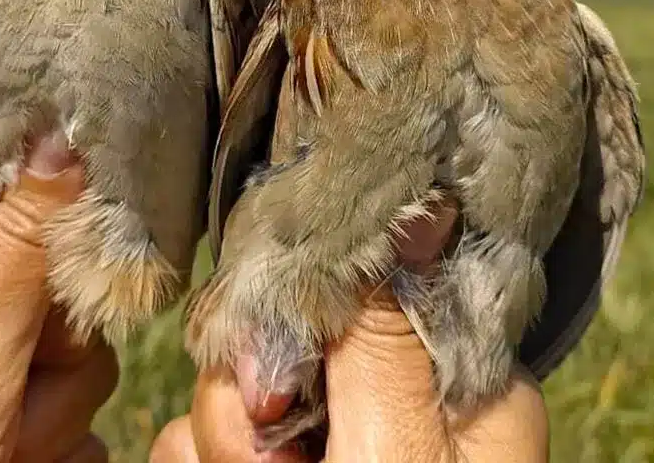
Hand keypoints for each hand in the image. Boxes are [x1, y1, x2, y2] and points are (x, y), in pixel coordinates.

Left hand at [0, 133, 115, 462]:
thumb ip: (25, 249)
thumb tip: (66, 136)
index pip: (15, 180)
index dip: (60, 230)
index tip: (69, 293)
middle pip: (53, 273)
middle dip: (54, 349)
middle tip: (6, 405)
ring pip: (67, 344)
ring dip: (52, 407)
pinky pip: (56, 395)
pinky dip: (47, 435)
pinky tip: (7, 459)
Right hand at [151, 202, 548, 461]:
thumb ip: (385, 349)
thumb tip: (419, 215)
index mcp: (456, 388)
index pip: (365, 289)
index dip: (306, 318)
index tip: (280, 378)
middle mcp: (392, 410)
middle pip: (281, 339)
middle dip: (251, 405)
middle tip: (276, 460)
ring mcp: (325, 449)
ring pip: (228, 393)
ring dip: (221, 451)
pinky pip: (197, 443)